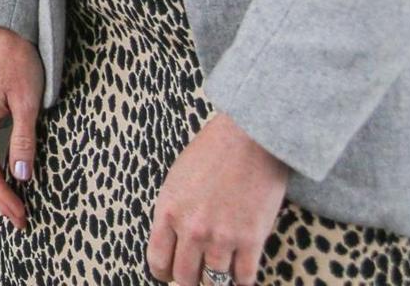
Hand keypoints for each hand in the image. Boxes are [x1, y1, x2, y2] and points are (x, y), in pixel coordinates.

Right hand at [0, 25, 44, 227]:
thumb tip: (22, 177)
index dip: (3, 194)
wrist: (12, 31)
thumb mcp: (28, 104)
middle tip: (20, 220)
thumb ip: (23, 141)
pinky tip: (10, 174)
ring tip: (16, 204)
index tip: (20, 215)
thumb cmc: (20, 62)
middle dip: (0, 196)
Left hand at [147, 113, 287, 285]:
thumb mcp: (176, 181)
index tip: (170, 274)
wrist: (249, 139)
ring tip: (218, 277)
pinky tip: (240, 276)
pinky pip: (244, 277)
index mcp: (167, 212)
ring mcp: (222, 237)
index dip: (163, 273)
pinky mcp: (251, 239)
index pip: (158, 261)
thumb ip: (172, 213)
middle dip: (189, 280)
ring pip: (214, 282)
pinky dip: (242, 281)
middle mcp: (192, 229)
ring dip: (215, 282)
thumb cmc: (211, 153)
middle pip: (185, 277)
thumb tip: (173, 241)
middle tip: (196, 277)